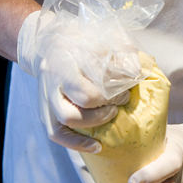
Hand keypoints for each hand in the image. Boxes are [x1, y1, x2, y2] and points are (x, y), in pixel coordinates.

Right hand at [17, 10, 130, 150]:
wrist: (49, 41)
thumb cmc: (80, 38)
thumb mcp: (102, 36)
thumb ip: (121, 52)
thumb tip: (137, 72)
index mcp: (62, 62)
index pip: (84, 92)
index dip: (108, 97)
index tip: (124, 92)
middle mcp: (49, 82)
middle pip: (72, 112)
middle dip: (101, 112)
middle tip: (119, 103)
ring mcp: (44, 98)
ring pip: (63, 123)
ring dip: (91, 125)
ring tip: (111, 116)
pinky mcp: (45, 110)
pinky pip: (56, 133)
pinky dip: (76, 143)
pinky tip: (96, 146)